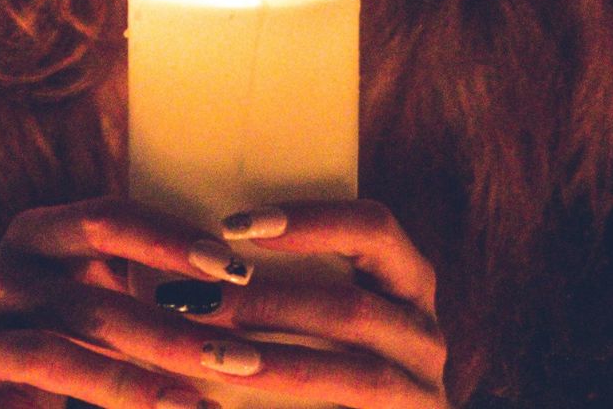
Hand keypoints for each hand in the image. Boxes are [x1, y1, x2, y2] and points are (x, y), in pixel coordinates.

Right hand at [0, 195, 259, 408]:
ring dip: (136, 387)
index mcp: (36, 234)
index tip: (233, 267)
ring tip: (195, 408)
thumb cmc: (50, 330)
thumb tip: (239, 286)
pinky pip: (34, 404)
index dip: (170, 238)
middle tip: (240, 360)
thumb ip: (142, 279)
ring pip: (60, 357)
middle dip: (172, 333)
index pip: (107, 219)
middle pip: (92, 301)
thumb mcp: (87, 290)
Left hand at [186, 199, 449, 407]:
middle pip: (356, 310)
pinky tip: (226, 403)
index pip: (374, 230)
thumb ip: (273, 286)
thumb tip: (187, 262)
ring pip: (360, 376)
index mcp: (406, 284)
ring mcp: (423, 391)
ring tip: (212, 357)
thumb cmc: (327, 360)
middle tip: (197, 302)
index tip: (234, 226)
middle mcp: (425, 334)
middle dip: (270, 304)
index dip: (309, 222)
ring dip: (277, 365)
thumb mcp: (315, 315)